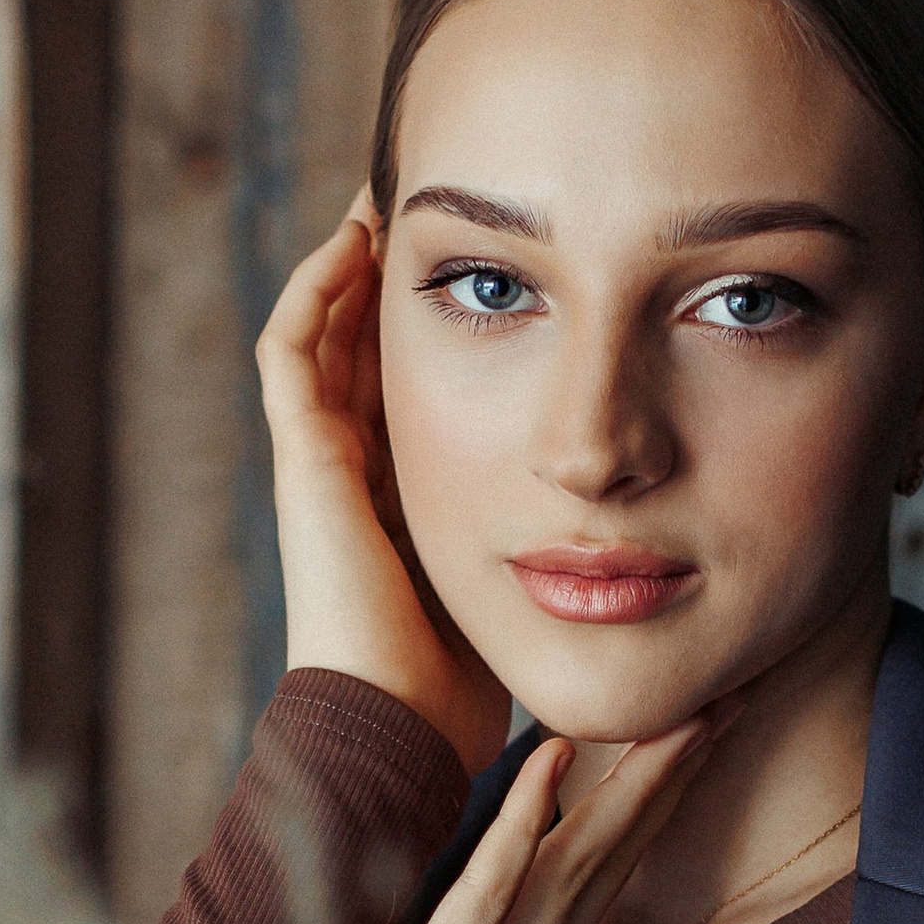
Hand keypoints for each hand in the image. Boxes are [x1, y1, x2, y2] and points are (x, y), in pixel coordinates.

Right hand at [257, 199, 509, 773]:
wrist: (399, 728)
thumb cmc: (463, 684)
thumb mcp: (520, 586)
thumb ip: (551, 544)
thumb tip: (632, 522)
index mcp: (400, 498)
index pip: (409, 387)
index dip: (435, 326)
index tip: (486, 266)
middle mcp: (351, 472)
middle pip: (360, 346)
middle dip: (391, 277)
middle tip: (426, 202)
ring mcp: (317, 463)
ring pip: (320, 333)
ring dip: (349, 261)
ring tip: (384, 195)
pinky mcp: (301, 460)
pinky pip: (291, 351)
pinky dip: (315, 289)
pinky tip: (355, 237)